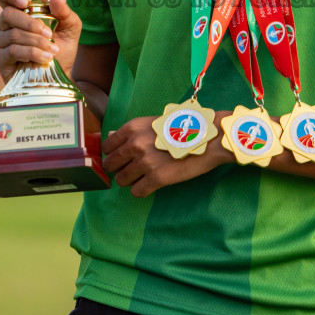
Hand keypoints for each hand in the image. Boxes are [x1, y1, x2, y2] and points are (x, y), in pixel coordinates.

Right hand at [0, 0, 81, 83]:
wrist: (60, 74)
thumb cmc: (62, 46)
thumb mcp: (70, 26)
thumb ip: (64, 11)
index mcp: (19, 10)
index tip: (25, 2)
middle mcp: (5, 23)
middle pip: (7, 13)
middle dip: (31, 23)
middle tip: (49, 33)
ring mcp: (0, 41)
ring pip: (13, 34)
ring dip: (36, 41)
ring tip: (52, 50)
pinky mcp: (0, 58)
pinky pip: (13, 50)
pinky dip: (32, 53)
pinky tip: (45, 58)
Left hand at [102, 114, 230, 197]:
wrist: (207, 137)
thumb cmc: (181, 128)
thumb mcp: (152, 123)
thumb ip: (130, 132)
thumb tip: (108, 137)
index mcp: (133, 128)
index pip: (107, 146)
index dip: (113, 154)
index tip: (121, 157)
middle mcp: (135, 144)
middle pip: (111, 165)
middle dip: (119, 169)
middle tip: (131, 169)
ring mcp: (145, 162)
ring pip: (121, 180)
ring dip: (130, 180)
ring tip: (143, 176)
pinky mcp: (157, 179)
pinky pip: (136, 192)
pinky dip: (142, 190)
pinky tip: (151, 183)